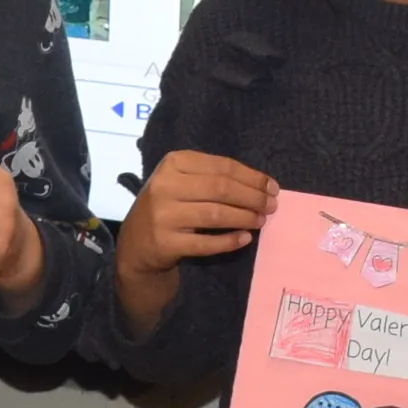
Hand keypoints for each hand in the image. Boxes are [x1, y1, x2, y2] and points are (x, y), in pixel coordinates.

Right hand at [112, 151, 274, 335]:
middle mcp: (165, 186)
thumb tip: (261, 185)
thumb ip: (212, 177)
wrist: (135, 244)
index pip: (222, 166)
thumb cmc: (168, 206)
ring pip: (216, 214)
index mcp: (173, 163)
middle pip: (221, 189)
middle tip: (271, 206)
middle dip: (252, 197)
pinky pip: (205, 243)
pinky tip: (245, 238)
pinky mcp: (166, 243)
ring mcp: (164, 216)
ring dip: (244, 217)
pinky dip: (229, 241)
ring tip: (261, 221)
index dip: (252, 177)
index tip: (272, 187)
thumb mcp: (182, 181)